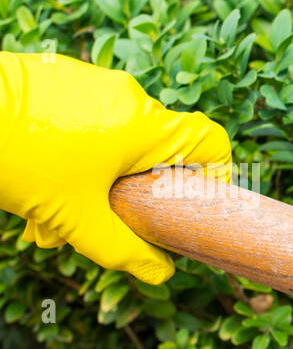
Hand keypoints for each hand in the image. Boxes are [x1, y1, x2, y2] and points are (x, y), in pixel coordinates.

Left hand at [0, 52, 230, 283]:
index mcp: (146, 127)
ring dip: (91, 179)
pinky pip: (82, 118)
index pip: (212, 142)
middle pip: (152, 150)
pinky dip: (69, 152)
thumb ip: (125, 250)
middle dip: (128, 193)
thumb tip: (162, 273)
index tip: (193, 202)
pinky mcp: (58, 75)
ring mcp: (91, 81)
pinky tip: (33, 178)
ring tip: (47, 216)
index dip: (216, 174)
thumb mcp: (76, 219)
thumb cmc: (20, 160)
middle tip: (94, 224)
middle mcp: (127, 96)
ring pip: (112, 138)